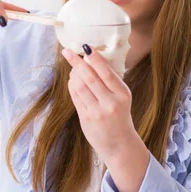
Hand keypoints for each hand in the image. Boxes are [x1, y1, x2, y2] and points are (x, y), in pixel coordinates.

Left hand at [62, 44, 138, 161]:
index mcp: (123, 94)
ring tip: (73, 68)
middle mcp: (111, 103)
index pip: (107, 73)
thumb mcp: (121, 98)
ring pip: (79, 86)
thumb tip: (91, 59)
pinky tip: (72, 80)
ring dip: (73, 74)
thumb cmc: (119, 115)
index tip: (85, 47)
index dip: (95, 59)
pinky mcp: (86, 118)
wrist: (119, 144)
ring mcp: (97, 112)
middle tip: (67, 51)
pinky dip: (72, 86)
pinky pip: (75, 97)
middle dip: (77, 62)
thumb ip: (109, 82)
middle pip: (90, 78)